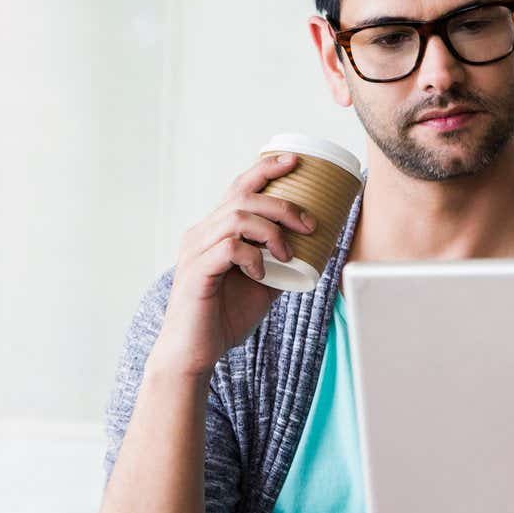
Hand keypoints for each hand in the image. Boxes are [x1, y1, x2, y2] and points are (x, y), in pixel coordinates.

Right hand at [149, 154, 316, 378]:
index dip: (265, 170)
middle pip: (243, 197)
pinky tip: (261, 274)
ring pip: (237, 218)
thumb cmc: (226, 316)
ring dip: (272, 231)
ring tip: (286, 254)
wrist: (197, 351)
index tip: (294, 161)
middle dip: (283, 204)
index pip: (239, 188)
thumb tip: (318, 247)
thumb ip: (281, 261)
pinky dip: (253, 256)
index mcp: (215, 231)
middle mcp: (201, 233)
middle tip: (310, 224)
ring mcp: (195, 250)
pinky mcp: (196, 271)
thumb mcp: (264, 284)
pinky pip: (230, 248)